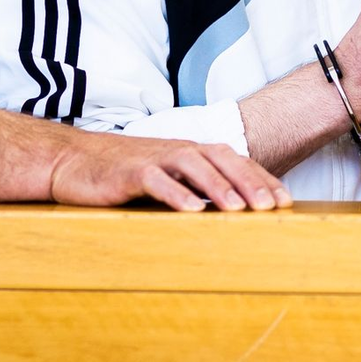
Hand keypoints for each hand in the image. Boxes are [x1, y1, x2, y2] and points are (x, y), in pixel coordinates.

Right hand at [49, 133, 292, 211]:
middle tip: (274, 207)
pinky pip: (156, 181)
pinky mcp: (129, 172)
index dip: (262, 179)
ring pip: (195, 166)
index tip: (286, 201)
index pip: (236, 161)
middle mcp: (179, 150)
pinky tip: (192, 211)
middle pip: (223, 160)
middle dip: (250, 182)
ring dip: (219, 187)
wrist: (74, 160)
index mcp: (192, 151)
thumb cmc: (126, 172)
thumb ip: (196, 187)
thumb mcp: (167, 177)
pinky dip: (175, 194)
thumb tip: (233, 210)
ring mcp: (155, 158)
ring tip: (240, 209)